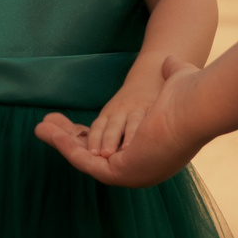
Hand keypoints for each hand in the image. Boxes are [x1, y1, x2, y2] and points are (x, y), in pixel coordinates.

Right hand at [35, 56, 204, 186]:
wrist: (197, 104)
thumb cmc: (191, 93)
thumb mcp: (174, 84)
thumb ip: (171, 75)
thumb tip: (171, 62)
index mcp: (152, 154)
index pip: (111, 147)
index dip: (85, 135)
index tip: (66, 124)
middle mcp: (141, 169)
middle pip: (94, 155)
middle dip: (67, 140)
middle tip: (43, 127)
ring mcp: (132, 175)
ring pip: (85, 158)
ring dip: (60, 142)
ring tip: (39, 128)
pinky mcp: (121, 173)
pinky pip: (85, 160)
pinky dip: (66, 146)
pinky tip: (49, 131)